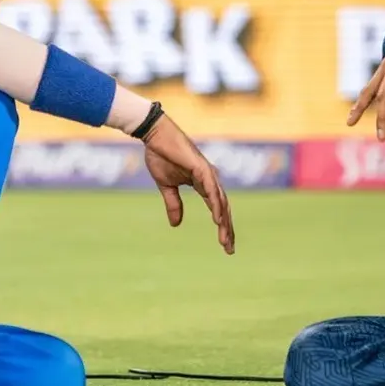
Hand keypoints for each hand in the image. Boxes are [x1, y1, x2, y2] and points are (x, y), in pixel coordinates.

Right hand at [141, 115, 234, 254]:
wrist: (155, 135)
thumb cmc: (161, 155)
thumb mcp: (166, 186)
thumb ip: (174, 204)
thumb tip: (176, 225)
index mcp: (203, 184)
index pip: (217, 209)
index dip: (223, 227)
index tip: (225, 245)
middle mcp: (210, 180)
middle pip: (224, 209)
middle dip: (228, 230)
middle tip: (230, 250)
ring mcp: (207, 173)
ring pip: (220, 202)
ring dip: (224, 222)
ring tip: (226, 240)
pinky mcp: (201, 168)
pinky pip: (211, 190)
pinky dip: (216, 205)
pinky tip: (218, 219)